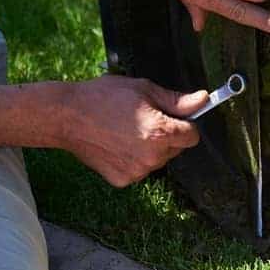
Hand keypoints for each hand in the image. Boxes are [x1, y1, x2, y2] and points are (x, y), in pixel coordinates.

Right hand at [62, 75, 208, 186]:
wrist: (66, 116)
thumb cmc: (103, 97)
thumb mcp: (144, 90)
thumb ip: (177, 100)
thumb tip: (203, 100)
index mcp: (160, 133)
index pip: (192, 136)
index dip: (185, 123)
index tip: (172, 116)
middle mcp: (152, 157)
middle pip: (176, 148)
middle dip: (167, 135)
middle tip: (143, 119)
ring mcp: (137, 171)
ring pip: (159, 159)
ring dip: (151, 147)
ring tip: (127, 130)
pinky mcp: (123, 180)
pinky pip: (140, 169)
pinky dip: (134, 158)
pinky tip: (117, 143)